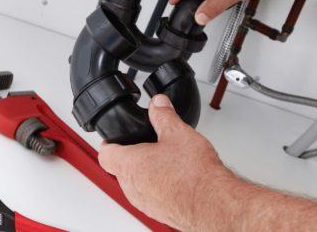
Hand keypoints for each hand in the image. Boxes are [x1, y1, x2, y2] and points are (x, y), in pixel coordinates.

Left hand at [98, 94, 228, 229]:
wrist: (211, 202)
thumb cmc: (192, 174)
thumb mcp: (177, 132)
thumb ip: (163, 115)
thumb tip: (158, 104)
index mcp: (129, 164)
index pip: (105, 154)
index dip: (108, 143)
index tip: (113, 139)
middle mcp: (132, 186)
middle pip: (120, 169)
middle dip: (131, 157)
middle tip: (146, 147)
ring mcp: (144, 202)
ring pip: (135, 184)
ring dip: (145, 173)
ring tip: (165, 162)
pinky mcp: (158, 212)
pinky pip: (151, 196)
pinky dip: (158, 186)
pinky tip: (176, 178)